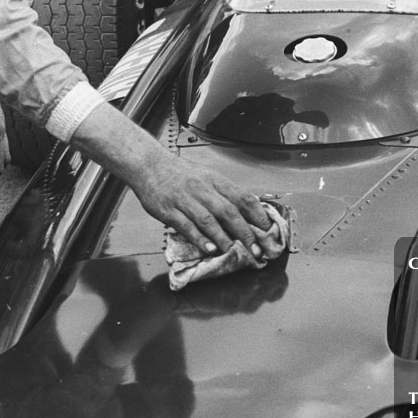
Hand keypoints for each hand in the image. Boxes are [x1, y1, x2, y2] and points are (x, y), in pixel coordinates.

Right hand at [70, 102, 271, 255]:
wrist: (149, 165)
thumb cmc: (180, 173)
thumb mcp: (206, 176)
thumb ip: (224, 193)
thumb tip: (247, 212)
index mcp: (215, 180)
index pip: (242, 197)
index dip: (257, 215)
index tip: (268, 230)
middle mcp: (202, 189)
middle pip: (228, 211)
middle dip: (245, 232)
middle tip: (256, 249)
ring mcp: (185, 200)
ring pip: (208, 220)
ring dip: (224, 238)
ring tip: (235, 252)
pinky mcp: (169, 210)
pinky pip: (186, 226)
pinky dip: (199, 239)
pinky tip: (209, 249)